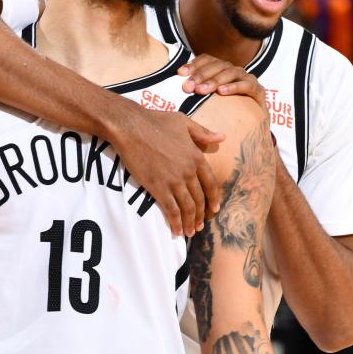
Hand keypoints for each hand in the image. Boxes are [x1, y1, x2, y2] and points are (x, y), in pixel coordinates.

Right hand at [107, 101, 224, 236]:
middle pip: (199, 199)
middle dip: (201, 215)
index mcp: (196, 156)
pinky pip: (171, 210)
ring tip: (190, 232)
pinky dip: (176, 223)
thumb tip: (222, 137)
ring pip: (188, 208)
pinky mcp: (158, 188)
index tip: (215, 209)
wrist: (131, 126)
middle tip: (200, 225)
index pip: (210, 183)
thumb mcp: (184, 122)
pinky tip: (177, 231)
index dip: (214, 198)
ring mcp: (174, 181)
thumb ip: (203, 133)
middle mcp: (188, 171)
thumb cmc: (156, 121)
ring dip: (190, 222)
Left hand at [178, 54, 266, 112]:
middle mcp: (234, 71)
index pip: (207, 59)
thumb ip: (195, 94)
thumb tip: (173, 91)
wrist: (252, 129)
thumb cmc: (227, 115)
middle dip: (201, 75)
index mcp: (221, 70)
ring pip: (231, 72)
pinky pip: (247, 85)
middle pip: (217, 65)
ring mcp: (247, 79)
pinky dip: (234, 87)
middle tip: (188, 87)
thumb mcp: (208, 104)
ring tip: (201, 90)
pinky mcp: (259, 91)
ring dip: (214, 80)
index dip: (194, 64)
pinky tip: (222, 92)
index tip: (180, 73)